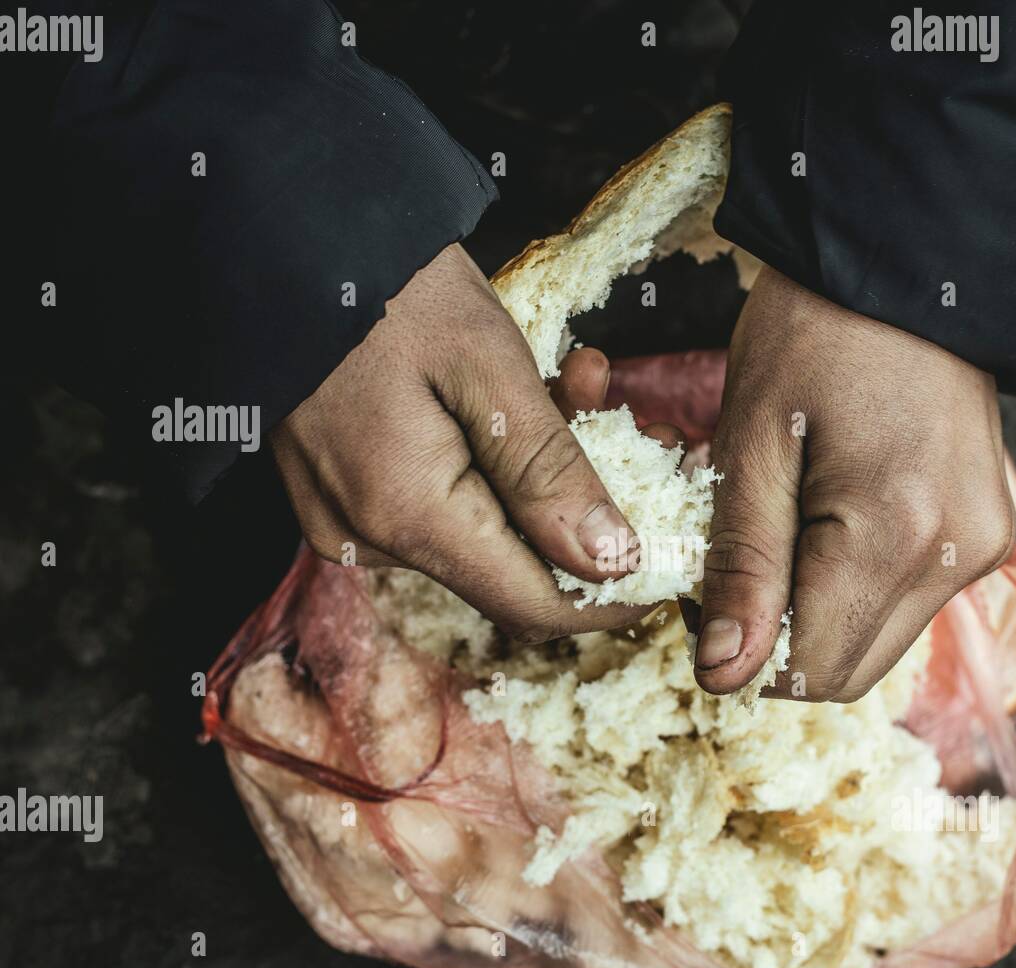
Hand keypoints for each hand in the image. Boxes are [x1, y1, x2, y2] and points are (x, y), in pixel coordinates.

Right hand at [271, 243, 646, 642]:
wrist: (269, 234)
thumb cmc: (380, 283)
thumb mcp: (486, 364)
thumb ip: (549, 471)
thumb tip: (614, 562)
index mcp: (405, 514)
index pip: (535, 605)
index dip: (610, 596)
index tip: (666, 563)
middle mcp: (370, 539)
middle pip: (514, 567)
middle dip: (585, 512)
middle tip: (642, 431)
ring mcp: (350, 522)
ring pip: (484, 532)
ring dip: (544, 474)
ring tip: (582, 381)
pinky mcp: (344, 496)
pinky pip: (442, 504)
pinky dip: (495, 462)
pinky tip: (525, 394)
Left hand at [694, 267, 1015, 701]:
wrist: (910, 256)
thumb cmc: (815, 330)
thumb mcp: (752, 442)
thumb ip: (740, 566)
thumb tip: (722, 675)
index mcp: (896, 538)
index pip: (808, 672)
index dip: (741, 653)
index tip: (705, 591)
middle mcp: (956, 560)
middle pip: (847, 671)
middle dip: (776, 640)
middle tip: (734, 561)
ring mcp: (982, 549)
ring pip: (875, 642)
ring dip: (814, 614)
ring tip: (781, 528)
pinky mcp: (986, 534)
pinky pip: (904, 601)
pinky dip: (851, 586)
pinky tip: (826, 520)